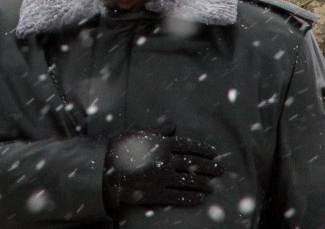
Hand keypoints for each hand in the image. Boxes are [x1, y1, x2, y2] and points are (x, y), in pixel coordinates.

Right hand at [103, 123, 223, 211]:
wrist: (104, 169)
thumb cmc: (119, 148)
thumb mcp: (137, 134)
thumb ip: (157, 131)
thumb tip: (172, 126)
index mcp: (161, 143)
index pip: (188, 146)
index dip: (203, 150)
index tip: (213, 153)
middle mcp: (165, 160)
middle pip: (193, 164)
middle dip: (209, 167)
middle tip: (221, 170)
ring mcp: (161, 178)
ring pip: (189, 181)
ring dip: (203, 183)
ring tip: (213, 186)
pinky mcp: (156, 193)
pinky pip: (178, 196)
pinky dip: (191, 198)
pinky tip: (200, 198)